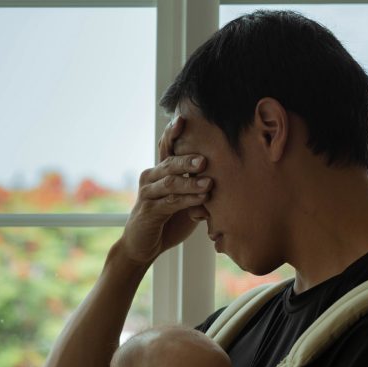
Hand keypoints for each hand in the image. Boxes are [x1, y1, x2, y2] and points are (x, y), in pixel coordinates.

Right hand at [119, 116, 211, 263]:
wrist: (142, 245)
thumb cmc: (167, 221)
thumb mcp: (185, 200)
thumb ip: (198, 188)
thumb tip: (225, 178)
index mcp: (160, 171)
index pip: (167, 147)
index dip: (173, 133)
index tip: (184, 118)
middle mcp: (151, 177)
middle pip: (169, 162)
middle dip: (187, 159)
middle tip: (205, 159)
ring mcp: (148, 194)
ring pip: (170, 182)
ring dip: (190, 182)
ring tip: (209, 182)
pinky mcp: (148, 211)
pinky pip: (169, 203)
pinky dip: (186, 200)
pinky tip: (201, 199)